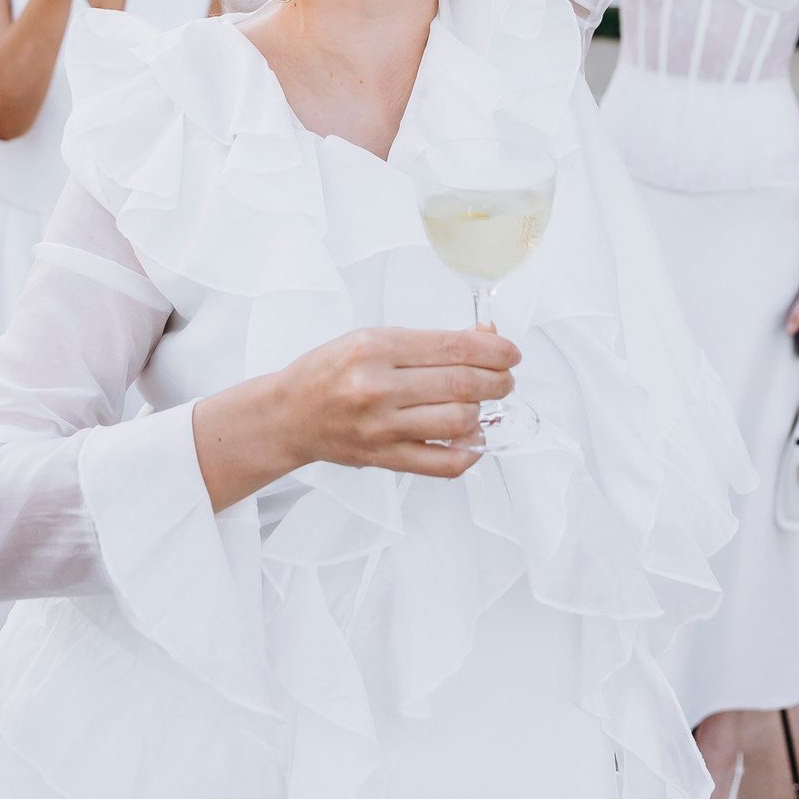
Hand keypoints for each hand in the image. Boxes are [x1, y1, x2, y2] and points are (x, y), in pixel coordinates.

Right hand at [197, 326, 519, 507]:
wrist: (288, 414)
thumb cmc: (328, 372)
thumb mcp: (371, 339)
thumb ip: (428, 342)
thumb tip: (485, 336)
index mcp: (374, 348)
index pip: (453, 347)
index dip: (493, 349)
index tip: (510, 352)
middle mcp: (378, 387)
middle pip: (462, 384)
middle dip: (498, 380)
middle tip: (505, 378)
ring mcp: (382, 427)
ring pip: (459, 421)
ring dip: (483, 412)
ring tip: (484, 403)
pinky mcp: (384, 459)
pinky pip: (444, 463)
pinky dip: (470, 451)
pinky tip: (473, 437)